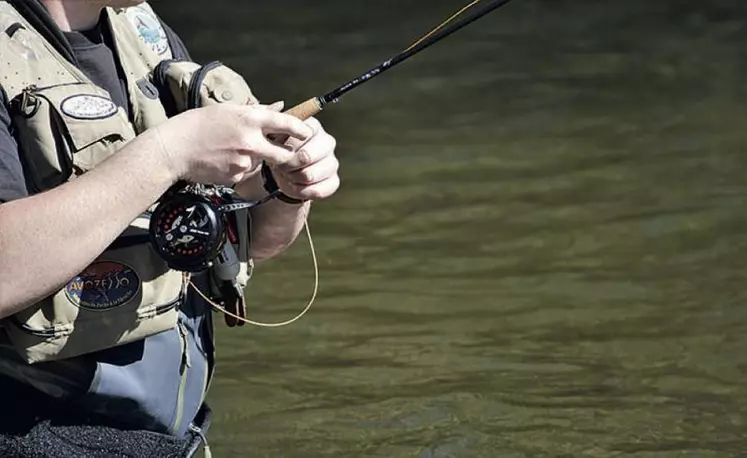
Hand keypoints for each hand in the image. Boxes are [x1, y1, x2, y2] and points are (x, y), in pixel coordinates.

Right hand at [153, 103, 312, 184]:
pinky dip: (240, 167)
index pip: (285, 123)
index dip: (300, 129)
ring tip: (230, 149)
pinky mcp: (236, 176)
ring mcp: (244, 161)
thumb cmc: (197, 125)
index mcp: (248, 119)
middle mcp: (250, 141)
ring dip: (256, 158)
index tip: (307, 132)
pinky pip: (246, 172)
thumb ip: (258, 111)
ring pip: (262, 163)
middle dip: (288, 156)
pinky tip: (222, 159)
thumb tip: (281, 106)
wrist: (173, 150)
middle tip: (285, 153)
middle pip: (283, 154)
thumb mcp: (227, 110)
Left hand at [268, 116, 339, 200]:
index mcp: (313, 127)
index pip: (302, 135)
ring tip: (288, 175)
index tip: (278, 151)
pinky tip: (297, 186)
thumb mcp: (274, 140)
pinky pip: (318, 190)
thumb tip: (285, 143)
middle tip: (281, 167)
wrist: (284, 172)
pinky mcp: (334, 181)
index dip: (287, 146)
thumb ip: (278, 138)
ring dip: (294, 178)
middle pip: (306, 156)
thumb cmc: (280, 151)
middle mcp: (328, 142)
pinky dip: (302, 191)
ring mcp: (333, 162)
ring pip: (310, 175)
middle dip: (289, 165)